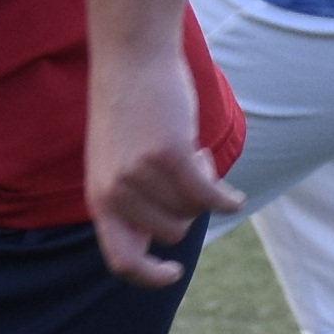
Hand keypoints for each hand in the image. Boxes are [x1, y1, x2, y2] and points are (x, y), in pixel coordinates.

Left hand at [82, 66, 233, 293]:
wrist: (131, 57)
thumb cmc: (128, 108)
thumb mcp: (116, 160)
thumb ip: (132, 197)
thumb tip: (168, 234)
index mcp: (100, 199)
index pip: (121, 260)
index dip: (148, 276)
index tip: (172, 273)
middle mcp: (116, 192)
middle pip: (172, 231)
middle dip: (186, 206)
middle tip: (183, 169)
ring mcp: (141, 175)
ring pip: (191, 210)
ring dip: (200, 186)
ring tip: (188, 151)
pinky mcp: (169, 155)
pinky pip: (208, 194)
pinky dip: (226, 198)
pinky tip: (234, 196)